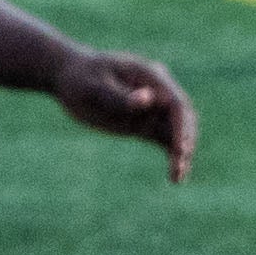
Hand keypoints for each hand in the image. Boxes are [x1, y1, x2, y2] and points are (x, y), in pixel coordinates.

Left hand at [46, 41, 197, 182]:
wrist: (70, 78)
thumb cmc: (80, 78)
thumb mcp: (93, 87)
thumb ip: (119, 96)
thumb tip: (148, 99)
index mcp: (149, 76)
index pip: (174, 102)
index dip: (181, 126)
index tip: (179, 149)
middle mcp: (157, 91)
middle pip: (182, 117)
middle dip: (185, 141)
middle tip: (178, 167)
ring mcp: (152, 107)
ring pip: (177, 130)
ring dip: (182, 152)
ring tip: (178, 177)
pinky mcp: (144, 122)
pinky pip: (165, 139)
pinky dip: (172, 155)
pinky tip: (175, 176)